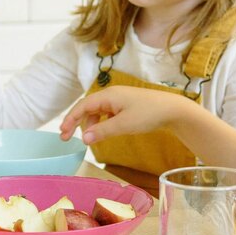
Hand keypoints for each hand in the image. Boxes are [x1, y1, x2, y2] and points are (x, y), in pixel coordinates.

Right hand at [60, 85, 191, 146]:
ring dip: (89, 124)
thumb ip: (102, 132)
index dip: (70, 119)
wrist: (172, 109)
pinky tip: (101, 132)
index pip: (82, 106)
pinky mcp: (126, 106)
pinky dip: (100, 123)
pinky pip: (107, 113)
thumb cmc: (149, 114)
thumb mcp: (123, 125)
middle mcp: (111, 95)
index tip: (62, 133)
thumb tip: (84, 139)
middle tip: (66, 138)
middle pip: (87, 108)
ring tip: (88, 139)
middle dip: (76, 122)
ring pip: (97, 111)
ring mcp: (119, 100)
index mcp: (108, 96)